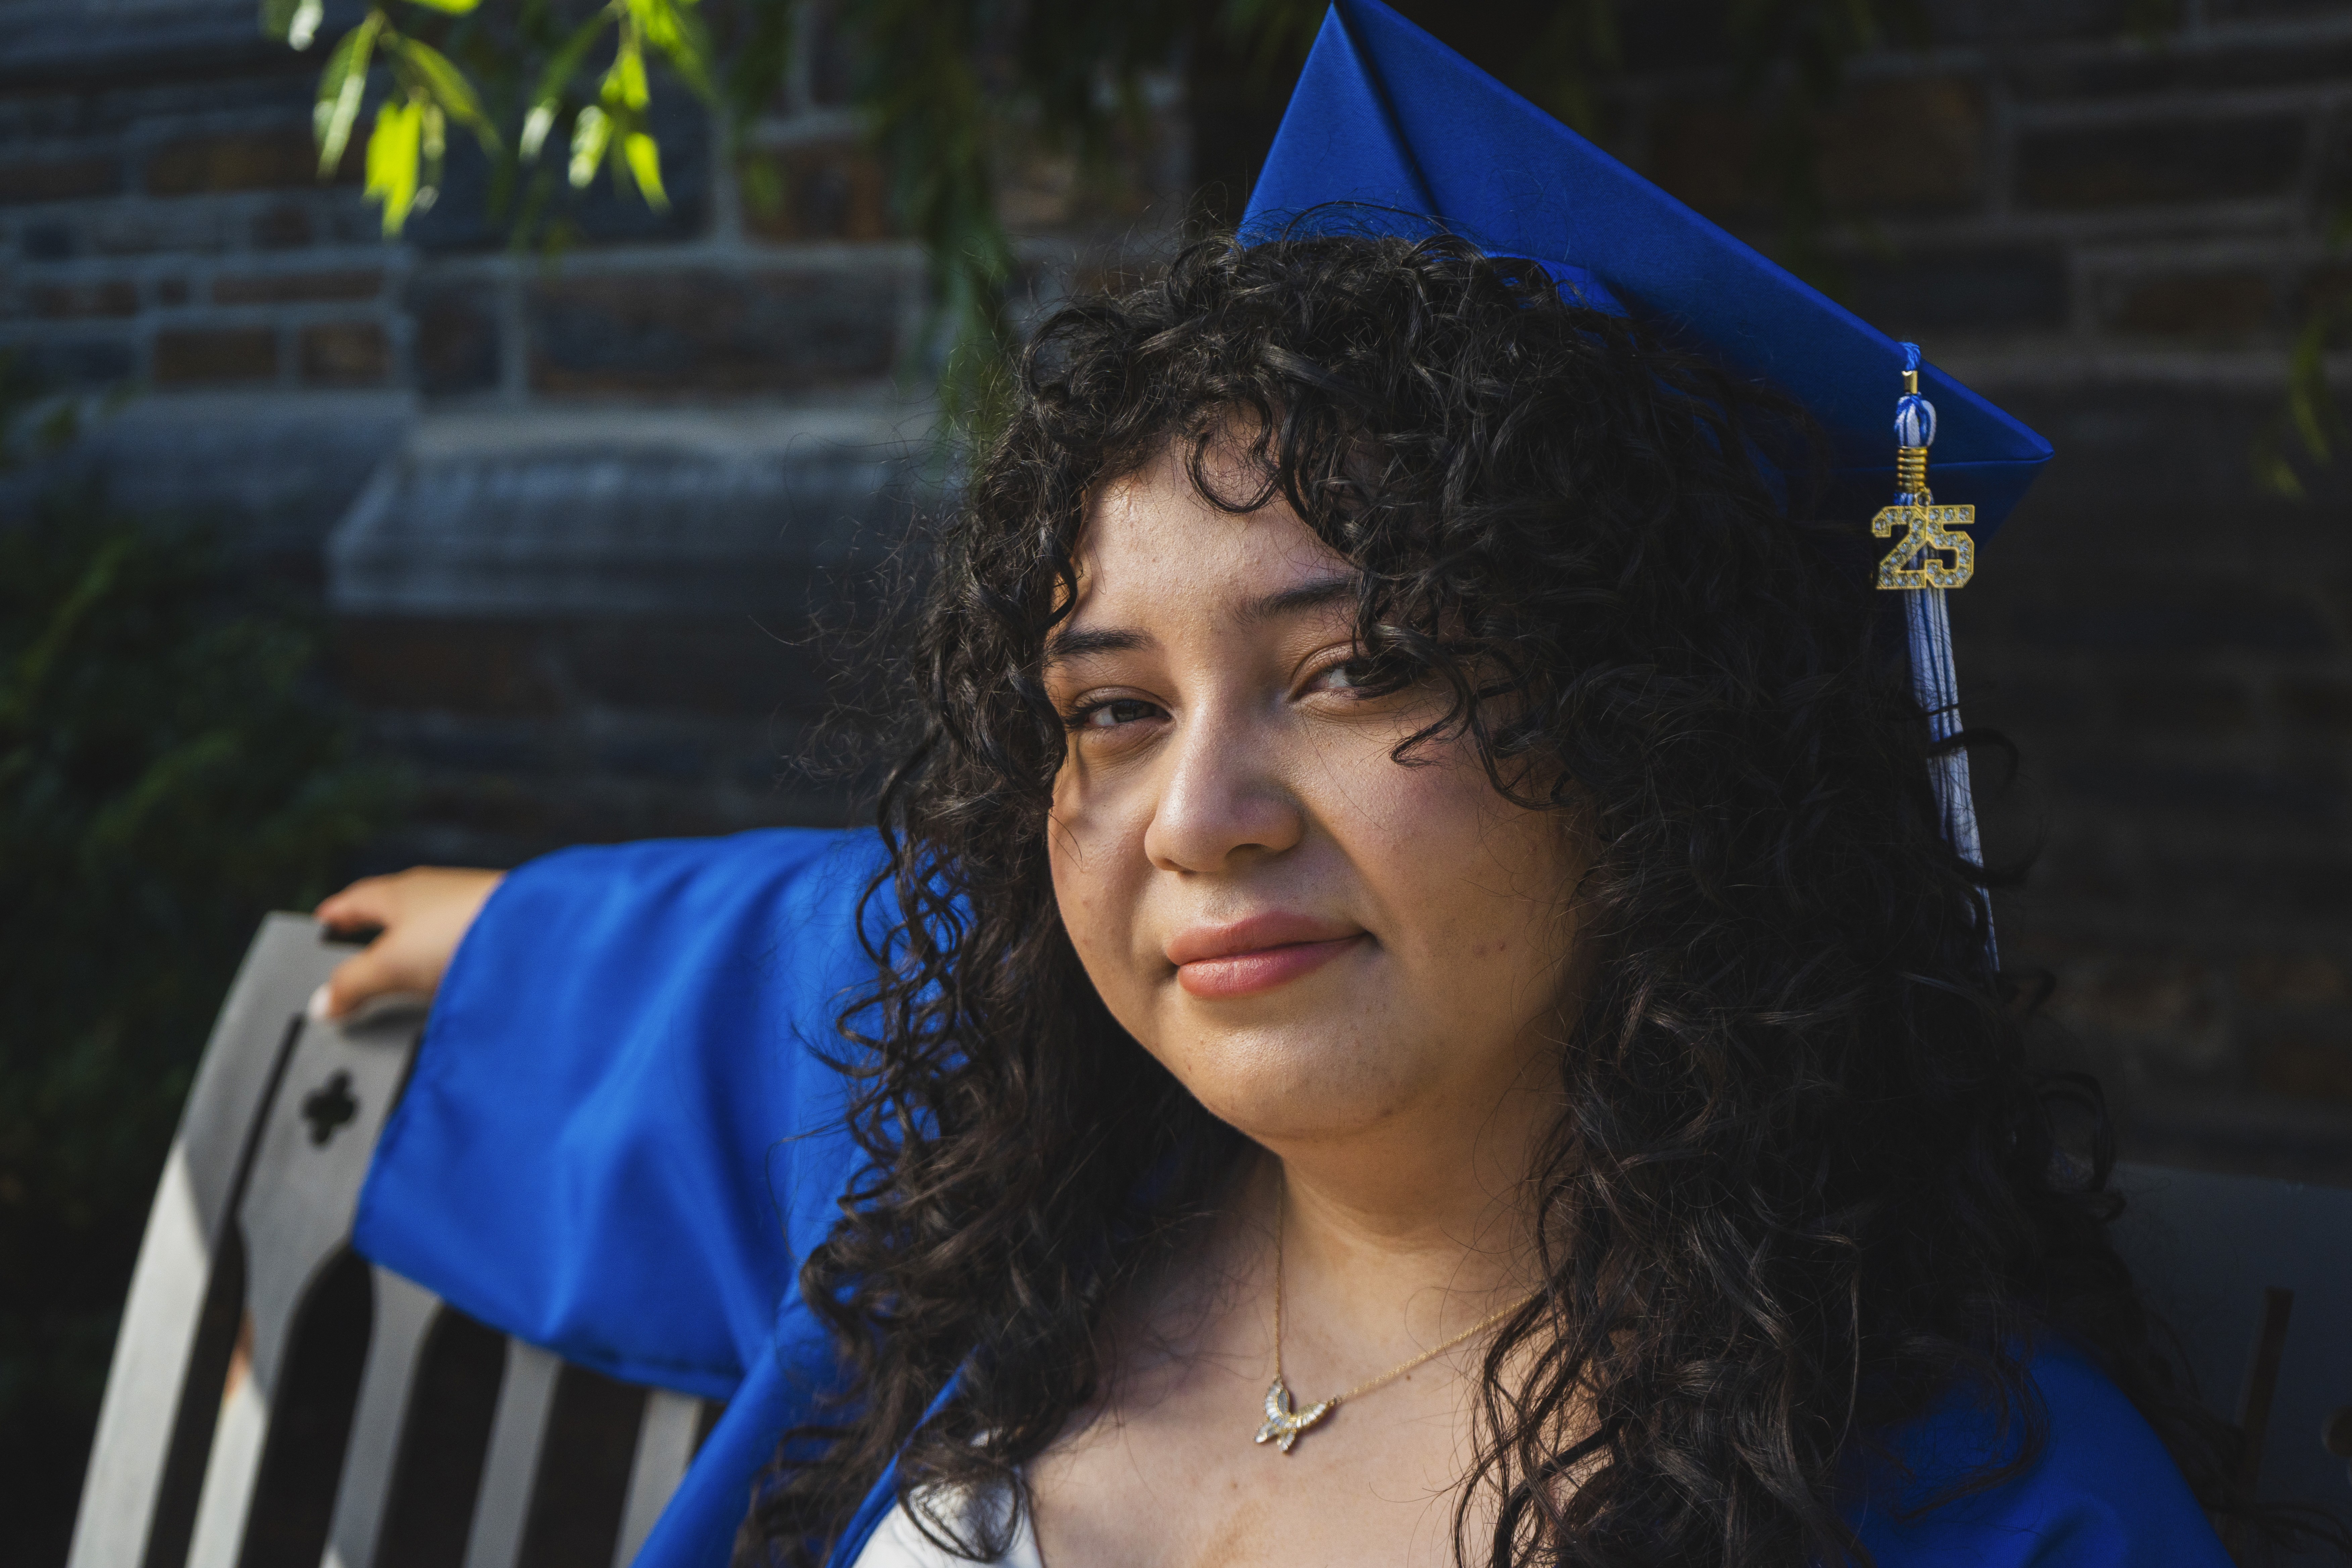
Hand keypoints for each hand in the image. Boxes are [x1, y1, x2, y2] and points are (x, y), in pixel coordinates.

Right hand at [312, 867, 504, 1020]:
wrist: (541, 932)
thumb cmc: (461, 931)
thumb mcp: (389, 964)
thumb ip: (353, 984)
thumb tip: (324, 1002)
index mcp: (399, 891)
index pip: (354, 900)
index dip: (335, 917)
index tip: (321, 926)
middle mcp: (437, 894)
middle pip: (394, 916)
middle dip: (376, 941)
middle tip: (356, 966)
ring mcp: (473, 913)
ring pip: (431, 935)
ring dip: (414, 959)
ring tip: (400, 990)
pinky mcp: (503, 936)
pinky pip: (462, 954)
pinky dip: (448, 972)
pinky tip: (450, 992)